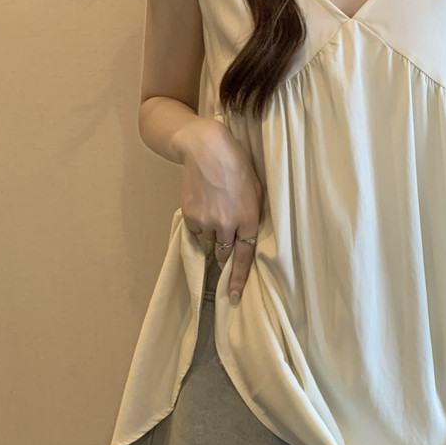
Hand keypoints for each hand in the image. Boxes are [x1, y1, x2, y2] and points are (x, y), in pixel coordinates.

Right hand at [176, 118, 263, 301]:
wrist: (206, 148)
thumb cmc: (238, 166)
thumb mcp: (256, 191)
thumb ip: (252, 217)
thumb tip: (245, 238)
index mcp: (248, 219)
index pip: (244, 257)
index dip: (239, 278)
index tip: (234, 296)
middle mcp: (227, 225)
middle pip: (224, 252)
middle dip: (226, 248)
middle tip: (225, 227)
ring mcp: (206, 221)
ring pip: (210, 240)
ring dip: (213, 231)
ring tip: (215, 205)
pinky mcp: (189, 216)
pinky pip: (196, 231)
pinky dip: (200, 223)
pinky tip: (204, 203)